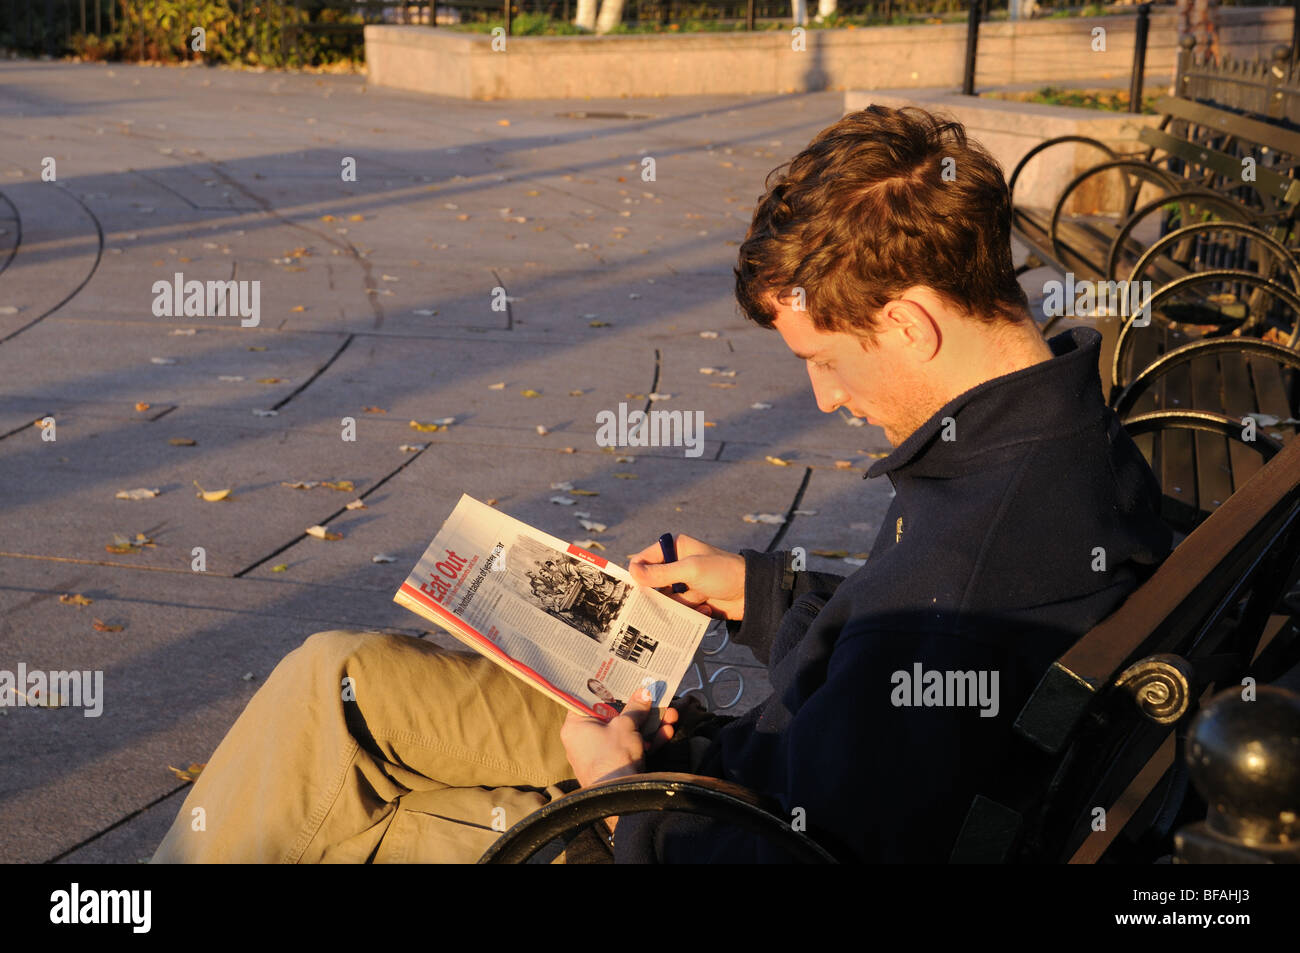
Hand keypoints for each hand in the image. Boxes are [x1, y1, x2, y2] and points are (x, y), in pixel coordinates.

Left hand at [560, 687, 679, 789]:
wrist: (622, 798)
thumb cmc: (613, 756)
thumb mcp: (626, 725)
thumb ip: (635, 707)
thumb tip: (644, 693)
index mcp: (576, 726)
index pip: (586, 701)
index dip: (604, 689)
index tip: (619, 679)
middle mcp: (584, 740)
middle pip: (612, 717)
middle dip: (638, 709)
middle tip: (652, 696)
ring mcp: (600, 755)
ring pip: (627, 733)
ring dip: (650, 725)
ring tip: (670, 713)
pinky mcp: (616, 767)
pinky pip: (632, 748)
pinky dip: (649, 741)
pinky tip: (668, 732)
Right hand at [628, 534, 745, 620]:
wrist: (752, 593)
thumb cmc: (724, 572)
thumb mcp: (691, 570)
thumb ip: (661, 573)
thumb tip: (633, 572)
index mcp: (676, 549)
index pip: (645, 559)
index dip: (637, 573)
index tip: (634, 589)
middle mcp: (677, 565)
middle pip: (651, 582)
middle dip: (656, 594)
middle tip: (660, 601)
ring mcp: (684, 583)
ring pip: (664, 599)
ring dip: (676, 604)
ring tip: (692, 601)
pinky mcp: (691, 600)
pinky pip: (678, 609)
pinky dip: (688, 611)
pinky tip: (704, 606)